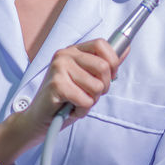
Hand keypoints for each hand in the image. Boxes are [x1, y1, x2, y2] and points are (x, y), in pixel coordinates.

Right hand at [0, 38, 122, 164]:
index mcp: (74, 50)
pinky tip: (70, 108)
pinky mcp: (56, 85)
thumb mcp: (87, 79)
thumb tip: (125, 48)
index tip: (108, 77)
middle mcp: (65, 55)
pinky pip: (85, 100)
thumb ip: (105, 64)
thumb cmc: (65, 99)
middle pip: (103, 67)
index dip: (112, 63)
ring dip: (91, 101)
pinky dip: (82, 110)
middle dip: (103, 88)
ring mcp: (59, 68)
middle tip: (89, 94)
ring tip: (76, 102)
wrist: (38, 119)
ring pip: (96, 87)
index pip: (102, 44)